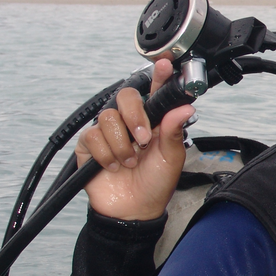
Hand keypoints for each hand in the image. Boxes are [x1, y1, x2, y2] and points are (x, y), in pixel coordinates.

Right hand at [75, 59, 195, 220]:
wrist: (134, 210)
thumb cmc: (156, 184)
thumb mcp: (172, 158)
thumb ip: (174, 130)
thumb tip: (185, 108)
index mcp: (153, 121)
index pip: (155, 92)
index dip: (158, 76)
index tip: (163, 64)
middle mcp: (130, 122)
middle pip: (126, 96)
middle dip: (135, 117)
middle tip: (143, 140)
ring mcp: (109, 133)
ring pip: (108, 118)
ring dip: (122, 144)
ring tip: (130, 161)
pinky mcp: (90, 146)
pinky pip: (92, 137)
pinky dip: (106, 155)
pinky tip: (114, 166)